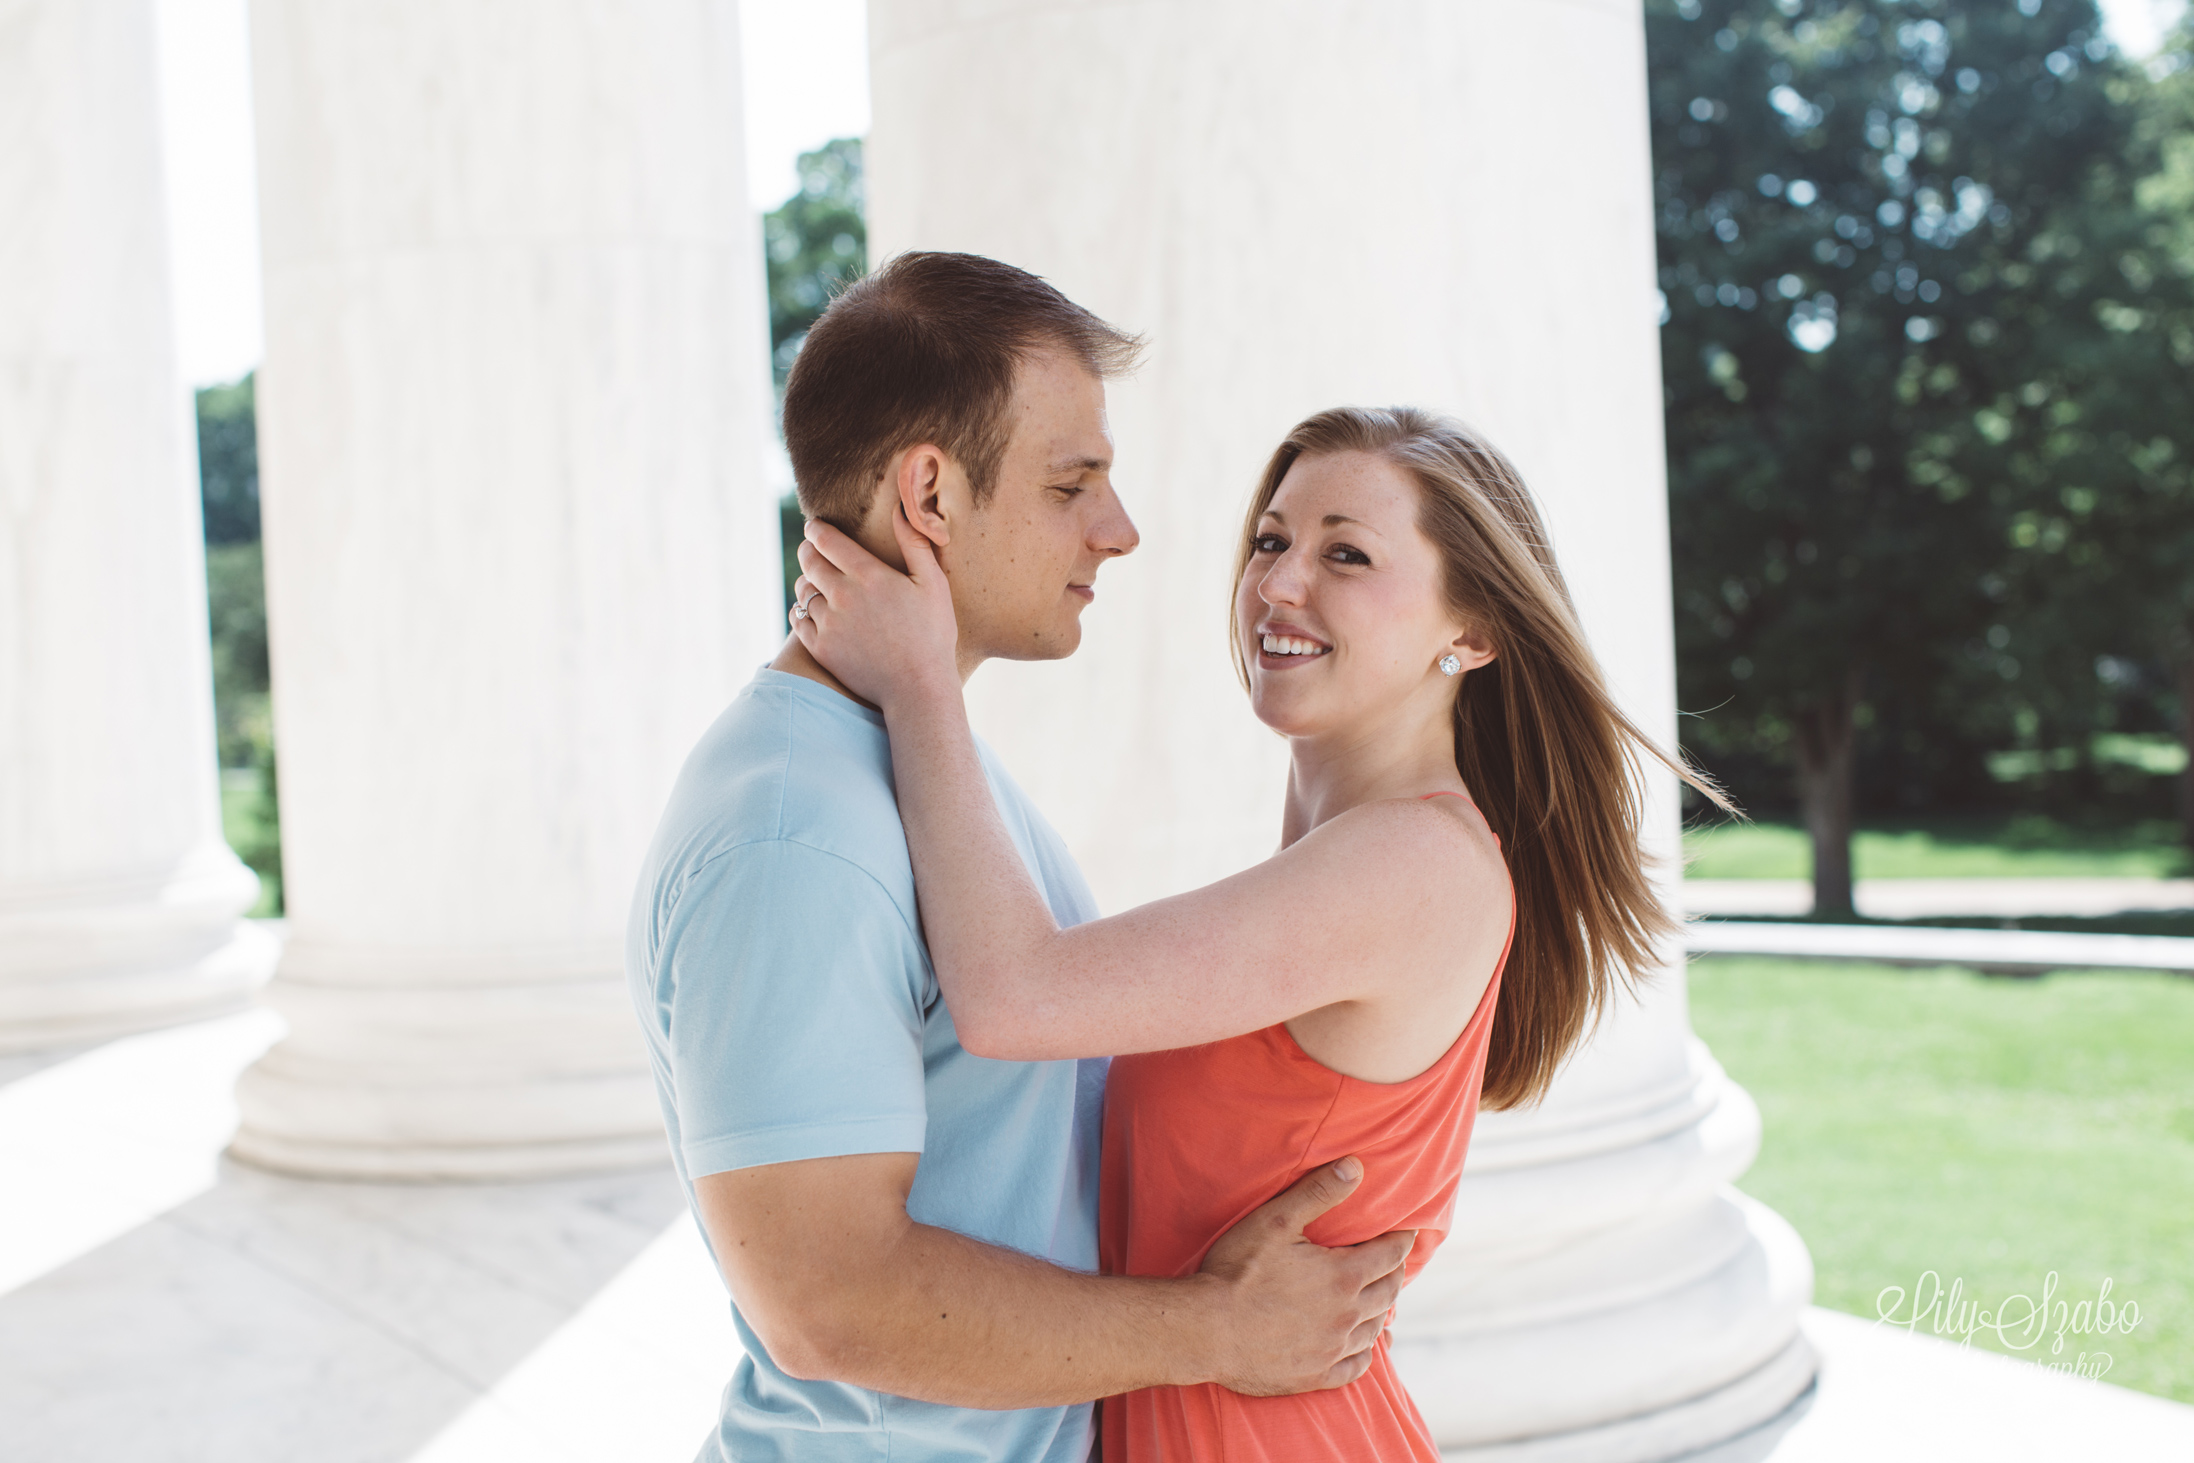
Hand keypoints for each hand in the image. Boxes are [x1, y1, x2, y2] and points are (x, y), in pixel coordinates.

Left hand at [791, 506, 960, 712]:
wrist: (918, 687)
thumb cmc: (932, 634)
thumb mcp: (933, 584)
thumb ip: (914, 543)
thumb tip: (899, 508)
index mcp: (868, 575)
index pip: (826, 540)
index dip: (816, 529)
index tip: (814, 526)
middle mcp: (842, 595)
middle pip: (808, 561)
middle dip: (808, 550)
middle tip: (811, 549)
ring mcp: (828, 623)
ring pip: (803, 591)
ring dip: (806, 582)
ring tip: (816, 582)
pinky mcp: (820, 648)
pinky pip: (798, 619)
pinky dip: (802, 611)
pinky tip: (812, 611)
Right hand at [1194, 1157, 1416, 1395]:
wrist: (1208, 1330)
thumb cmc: (1237, 1271)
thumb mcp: (1276, 1221)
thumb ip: (1318, 1192)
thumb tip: (1355, 1166)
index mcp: (1344, 1276)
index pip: (1390, 1255)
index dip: (1401, 1240)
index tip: (1407, 1231)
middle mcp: (1348, 1315)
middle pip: (1389, 1291)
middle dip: (1395, 1272)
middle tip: (1393, 1261)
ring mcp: (1333, 1349)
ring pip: (1375, 1328)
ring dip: (1382, 1309)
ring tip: (1381, 1298)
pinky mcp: (1316, 1376)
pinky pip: (1357, 1366)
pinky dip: (1367, 1352)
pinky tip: (1367, 1345)